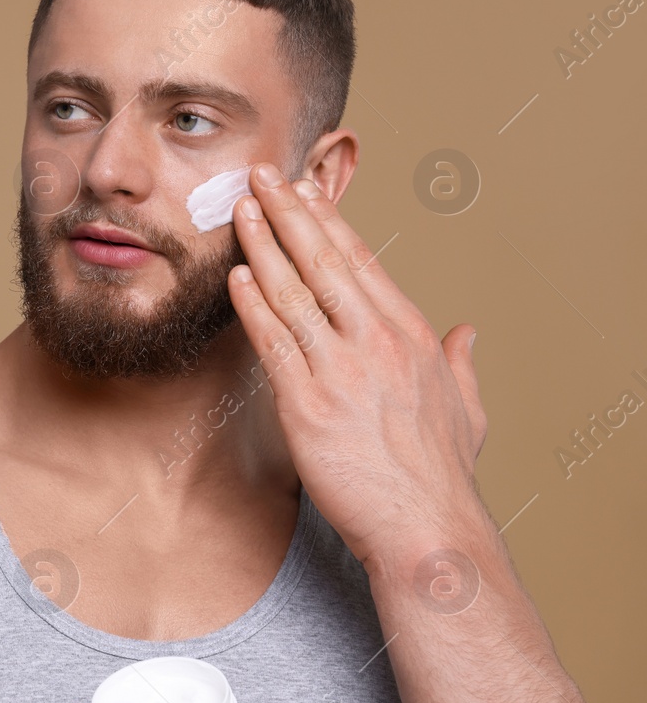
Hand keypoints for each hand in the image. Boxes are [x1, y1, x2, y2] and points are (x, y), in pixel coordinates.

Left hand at [226, 163, 492, 570]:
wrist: (426, 526)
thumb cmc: (442, 475)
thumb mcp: (468, 408)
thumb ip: (463, 363)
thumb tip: (467, 331)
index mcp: (411, 335)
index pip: (363, 262)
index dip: (329, 222)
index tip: (307, 191)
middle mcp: (377, 342)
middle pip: (325, 262)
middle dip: (291, 213)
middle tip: (263, 175)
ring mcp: (342, 370)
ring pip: (294, 293)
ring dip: (263, 247)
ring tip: (240, 210)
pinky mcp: (308, 404)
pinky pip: (274, 342)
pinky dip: (252, 305)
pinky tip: (235, 277)